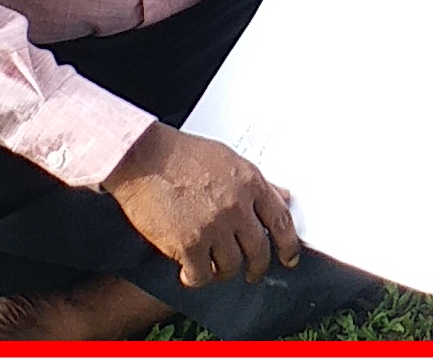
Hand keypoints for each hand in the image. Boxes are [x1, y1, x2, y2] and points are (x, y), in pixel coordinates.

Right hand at [100, 122, 300, 290]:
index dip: (289, 245)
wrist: (143, 157)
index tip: (289, 258)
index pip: (281, 220)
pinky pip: (201, 275)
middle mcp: (236, 206)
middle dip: (257, 267)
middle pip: (259, 250)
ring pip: (231, 266)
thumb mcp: (228, 159)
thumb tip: (283, 197)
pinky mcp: (188, 244)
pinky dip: (196, 278)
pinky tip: (189, 272)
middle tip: (251, 273)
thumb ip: (257, 182)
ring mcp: (213, 226)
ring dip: (223, 272)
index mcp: (250, 182)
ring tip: (213, 268)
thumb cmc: (181, 154)